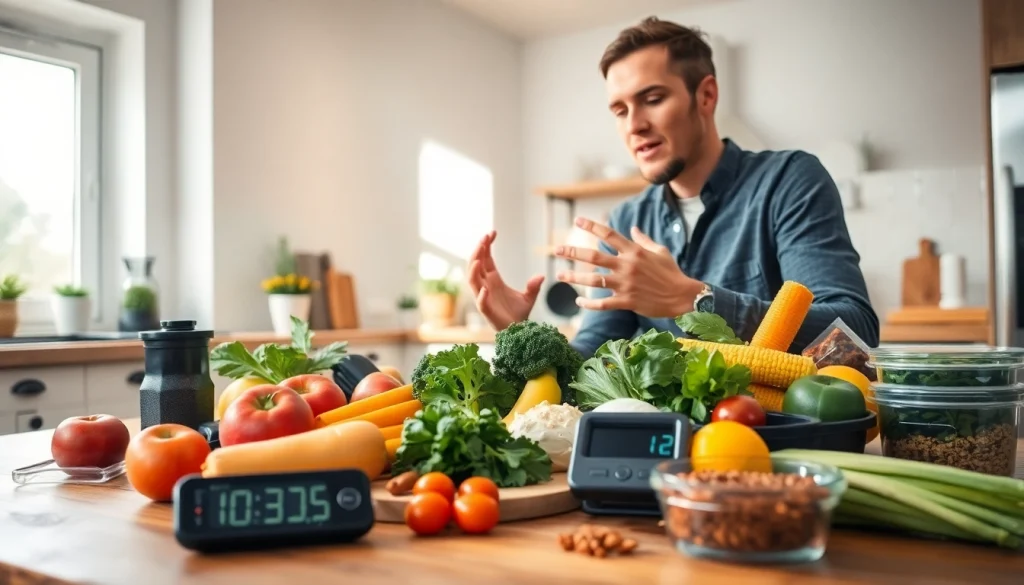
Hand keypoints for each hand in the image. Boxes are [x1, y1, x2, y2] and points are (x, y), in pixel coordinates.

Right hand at [468, 231, 544, 329]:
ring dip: (474, 269)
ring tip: (479, 258)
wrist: (518, 332)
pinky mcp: (487, 311)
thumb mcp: (529, 297)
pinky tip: (485, 288)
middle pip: (476, 265)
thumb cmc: (519, 314)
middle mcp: (486, 286)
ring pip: (473, 281)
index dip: (486, 246)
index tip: (491, 233)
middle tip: (484, 238)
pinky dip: (481, 295)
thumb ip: (533, 286)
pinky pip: (481, 302)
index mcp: (493, 280)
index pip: (486, 259)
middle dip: (478, 251)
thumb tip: (541, 275)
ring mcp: (484, 298)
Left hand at [555, 217, 702, 316]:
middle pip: (594, 257)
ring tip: (560, 276)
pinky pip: (603, 303)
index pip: (609, 234)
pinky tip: (579, 302)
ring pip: (594, 281)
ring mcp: (626, 284)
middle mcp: (627, 266)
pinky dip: (589, 303)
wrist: (683, 296)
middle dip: (573, 253)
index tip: (577, 220)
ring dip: (574, 278)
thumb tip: (633, 228)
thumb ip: (643, 240)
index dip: (592, 226)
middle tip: (557, 250)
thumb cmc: (671, 273)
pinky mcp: (627, 301)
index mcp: (634, 251)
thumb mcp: (659, 251)